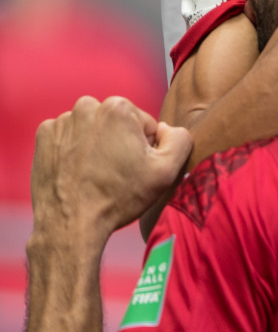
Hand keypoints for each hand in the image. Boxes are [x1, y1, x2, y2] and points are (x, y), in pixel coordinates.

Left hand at [30, 96, 192, 246]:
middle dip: (121, 142)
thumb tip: (168, 128)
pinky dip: (75, 150)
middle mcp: (86, 107)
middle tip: (116, 172)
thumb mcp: (167, 171)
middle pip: (118, 122)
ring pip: (93, 129)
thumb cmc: (118, 198)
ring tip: (96, 174)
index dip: (145, 147)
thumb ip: (180, 139)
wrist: (70, 224)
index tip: (134, 167)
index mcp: (118, 108)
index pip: (145, 123)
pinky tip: (78, 172)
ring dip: (97, 146)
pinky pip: (69, 136)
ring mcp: (61, 122)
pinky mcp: (44, 137)